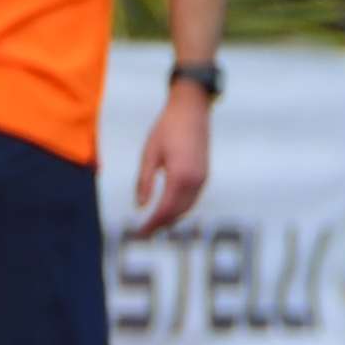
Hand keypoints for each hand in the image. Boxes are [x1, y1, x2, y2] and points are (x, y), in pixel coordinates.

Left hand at [131, 78, 214, 231]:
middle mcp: (196, 181)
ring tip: (153, 224)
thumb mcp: (149, 154)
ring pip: (187, 207)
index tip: (139, 233)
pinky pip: (192, 199)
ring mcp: (203, 178)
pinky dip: (180, 208)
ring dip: (171, 218)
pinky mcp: (204, 175)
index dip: (152, 224)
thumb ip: (144, 181)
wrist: (192, 111)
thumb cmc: (167, 129)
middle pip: (178, 212)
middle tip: (143, 233)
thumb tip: (140, 206)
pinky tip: (167, 209)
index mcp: (180, 176)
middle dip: (161, 224)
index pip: (166, 209)